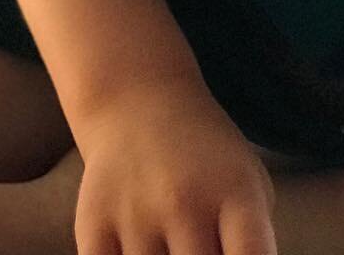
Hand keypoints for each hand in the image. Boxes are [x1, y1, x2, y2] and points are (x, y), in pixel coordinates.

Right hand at [73, 78, 278, 254]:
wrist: (140, 103)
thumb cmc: (206, 157)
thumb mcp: (249, 182)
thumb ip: (250, 239)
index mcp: (236, 192)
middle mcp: (186, 204)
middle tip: (198, 247)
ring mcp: (137, 217)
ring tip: (167, 245)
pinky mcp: (92, 228)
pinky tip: (135, 252)